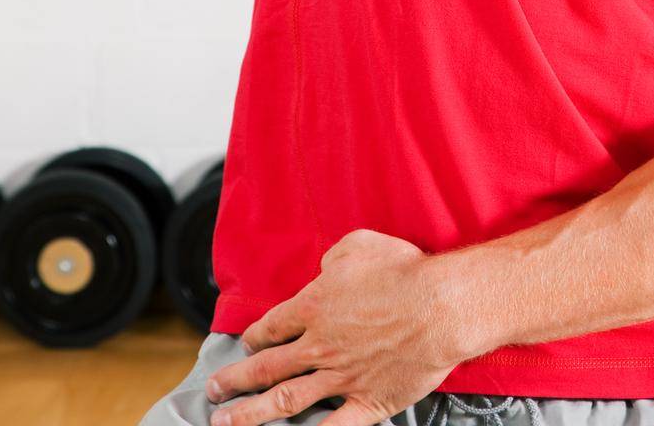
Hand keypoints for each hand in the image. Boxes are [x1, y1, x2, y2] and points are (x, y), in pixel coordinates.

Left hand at [204, 229, 461, 425]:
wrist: (439, 306)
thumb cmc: (403, 271)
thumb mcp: (359, 245)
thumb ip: (332, 260)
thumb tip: (323, 271)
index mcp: (314, 307)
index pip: (272, 326)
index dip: (254, 336)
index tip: (245, 343)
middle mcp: (319, 345)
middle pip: (266, 367)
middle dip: (236, 379)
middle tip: (214, 390)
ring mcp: (340, 377)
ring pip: (285, 400)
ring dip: (251, 414)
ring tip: (227, 422)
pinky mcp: (366, 401)